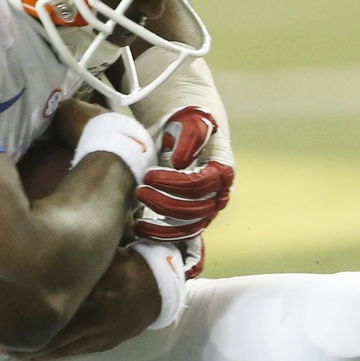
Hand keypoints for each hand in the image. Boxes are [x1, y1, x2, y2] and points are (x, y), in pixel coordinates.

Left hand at [18, 247, 160, 360]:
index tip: (7, 313)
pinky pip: (75, 353)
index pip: (57, 309)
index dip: (31, 314)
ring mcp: (102, 336)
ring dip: (38, 353)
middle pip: (56, 337)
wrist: (160, 290)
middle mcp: (97, 319)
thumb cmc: (125, 265)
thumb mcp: (101, 257)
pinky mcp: (106, 345)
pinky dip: (54, 355)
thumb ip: (74, 260)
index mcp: (95, 294)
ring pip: (64, 350)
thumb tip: (37, 251)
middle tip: (0, 341)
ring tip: (12, 352)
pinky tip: (37, 355)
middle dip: (28, 343)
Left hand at [134, 106, 232, 240]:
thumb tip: (180, 162)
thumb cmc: (187, 124)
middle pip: (196, 210)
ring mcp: (206, 209)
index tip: (149, 175)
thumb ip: (190, 136)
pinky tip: (142, 234)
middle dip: (165, 204)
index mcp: (222, 170)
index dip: (175, 183)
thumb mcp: (191, 121)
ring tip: (137, 223)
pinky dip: (164, 240)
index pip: (202, 184)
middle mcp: (218, 194)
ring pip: (190, 229)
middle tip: (138, 192)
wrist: (186, 132)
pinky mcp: (192, 218)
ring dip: (163, 229)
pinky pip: (183, 237)